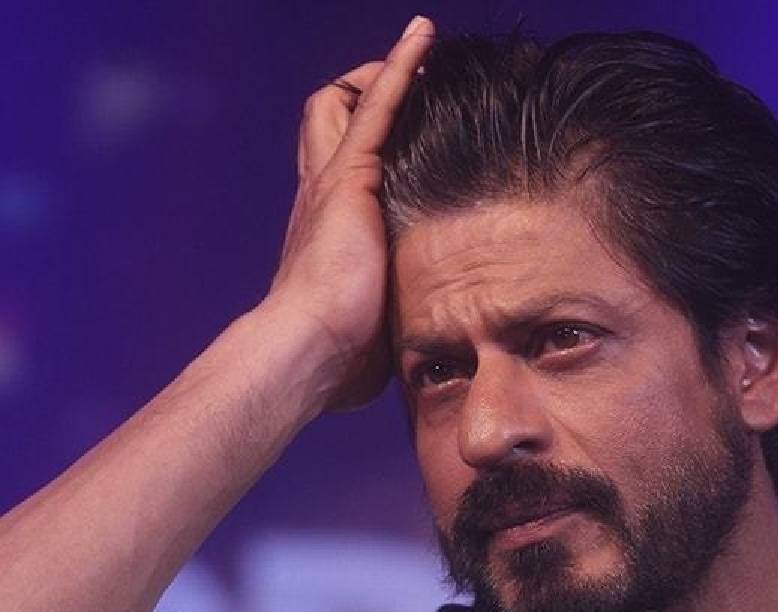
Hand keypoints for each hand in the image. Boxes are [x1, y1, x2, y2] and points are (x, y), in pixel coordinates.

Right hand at [263, 16, 434, 409]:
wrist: (309, 351)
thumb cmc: (337, 358)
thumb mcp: (371, 333)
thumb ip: (387, 328)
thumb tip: (417, 363)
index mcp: (326, 228)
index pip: (337, 162)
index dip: (362, 139)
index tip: (398, 128)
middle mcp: (321, 195)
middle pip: (325, 118)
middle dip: (359, 95)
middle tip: (401, 88)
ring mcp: (333, 181)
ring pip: (342, 101)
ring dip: (378, 76)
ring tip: (419, 59)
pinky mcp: (351, 176)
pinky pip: (379, 105)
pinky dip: (400, 67)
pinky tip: (424, 37)